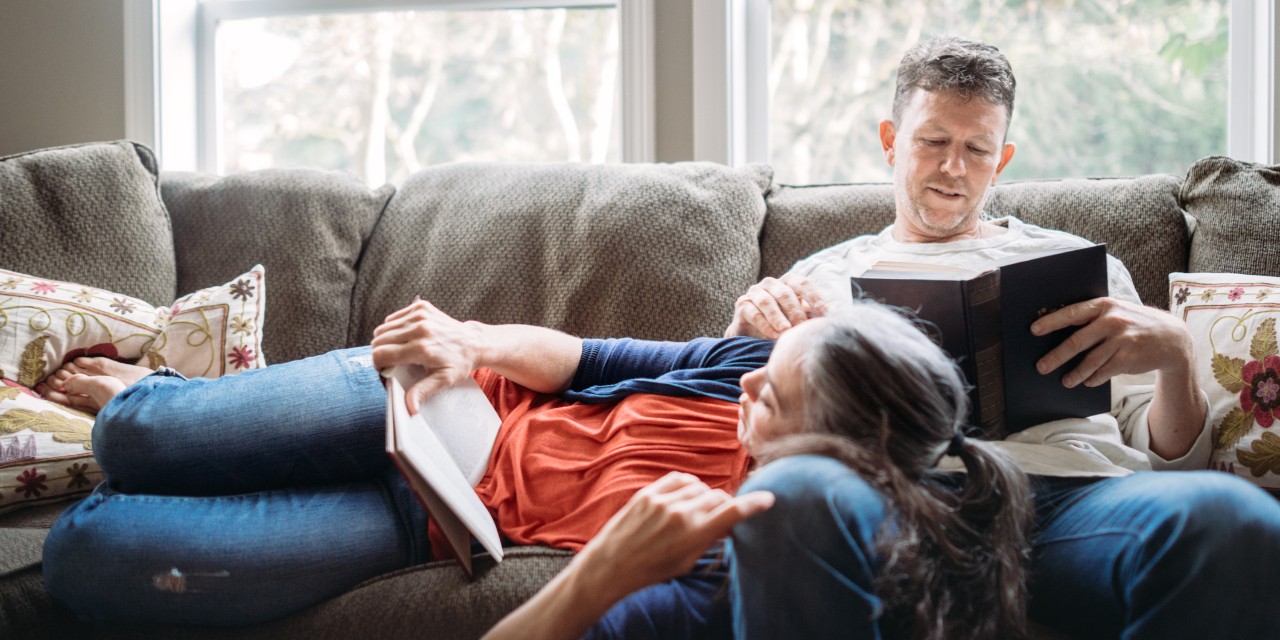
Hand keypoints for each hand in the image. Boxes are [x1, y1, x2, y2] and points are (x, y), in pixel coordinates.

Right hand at [371, 299, 483, 413]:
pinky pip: (394, 318)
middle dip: (380, 352)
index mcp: (421, 348)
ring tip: (399, 349)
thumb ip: (422, 391)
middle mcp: (419, 328)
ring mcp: (420, 315)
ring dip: (385, 340)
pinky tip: (405, 337)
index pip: (381, 354)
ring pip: (383, 327)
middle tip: (392, 361)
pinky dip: (394, 327)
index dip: (378, 364)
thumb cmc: (459, 363)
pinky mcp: (420, 306)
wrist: (474, 342)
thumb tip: (410, 408)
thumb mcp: (443, 380)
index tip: (385, 369)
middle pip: (379, 340)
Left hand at [574, 472, 773, 600]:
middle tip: (721, 516)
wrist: (611, 564)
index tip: (768, 498)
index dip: (754, 504)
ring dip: (705, 496)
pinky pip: (680, 479)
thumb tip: (726, 522)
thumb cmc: (651, 570)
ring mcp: (663, 500)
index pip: (733, 512)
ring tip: (697, 510)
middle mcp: (681, 512)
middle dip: (724, 505)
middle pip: (718, 497)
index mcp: (694, 534)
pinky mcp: (649, 492)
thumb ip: (708, 538)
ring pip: (700, 486)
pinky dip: (688, 485)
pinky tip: (686, 497)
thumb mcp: (686, 561)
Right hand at [725, 274, 826, 338]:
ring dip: (778, 317)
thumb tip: (836, 315)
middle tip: (802, 327)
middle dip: (795, 311)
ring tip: (786, 331)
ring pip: (767, 302)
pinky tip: (773, 335)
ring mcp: (755, 293)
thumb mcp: (800, 318)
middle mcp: (771, 284)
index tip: (824, 312)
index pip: (803, 284)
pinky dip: (765, 324)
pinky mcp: (742, 305)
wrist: (753, 336)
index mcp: (788, 282)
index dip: (814, 297)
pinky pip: (754, 313)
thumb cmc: (782, 324)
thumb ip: (813, 314)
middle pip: (785, 293)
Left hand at [1031, 297, 1194, 387]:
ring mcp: (1122, 339)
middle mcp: (1112, 321)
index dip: (1052, 322)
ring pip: (1090, 360)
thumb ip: (1093, 318)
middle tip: (1041, 366)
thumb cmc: (1134, 324)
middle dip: (1056, 356)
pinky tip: (1086, 382)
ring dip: (1075, 373)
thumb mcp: (1117, 312)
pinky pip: (1104, 371)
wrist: (1172, 337)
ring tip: (1064, 381)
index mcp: (1105, 306)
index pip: (1072, 313)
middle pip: (1077, 341)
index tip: (1034, 330)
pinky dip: (1093, 378)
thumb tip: (1059, 330)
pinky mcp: (1129, 357)